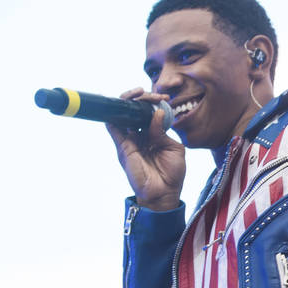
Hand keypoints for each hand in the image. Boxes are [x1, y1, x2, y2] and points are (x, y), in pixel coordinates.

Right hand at [106, 88, 185, 210]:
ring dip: (127, 102)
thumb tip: (156, 113)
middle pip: (135, 111)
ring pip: (123, 115)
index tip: (164, 97)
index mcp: (155, 135)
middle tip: (149, 95)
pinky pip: (113, 128)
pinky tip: (118, 105)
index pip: (150, 113)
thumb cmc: (172, 174)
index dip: (154, 103)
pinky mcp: (123, 147)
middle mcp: (141, 135)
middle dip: (141, 98)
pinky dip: (113, 115)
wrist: (163, 194)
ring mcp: (130, 140)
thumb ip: (163, 132)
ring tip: (136, 94)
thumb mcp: (174, 150)